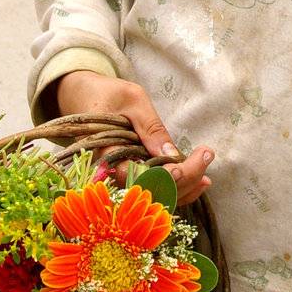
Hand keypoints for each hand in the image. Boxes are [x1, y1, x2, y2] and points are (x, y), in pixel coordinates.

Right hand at [54, 71, 213, 205]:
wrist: (84, 97)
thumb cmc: (106, 94)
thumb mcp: (132, 100)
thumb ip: (150, 127)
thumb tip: (172, 155)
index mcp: (107, 153)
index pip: (139, 178)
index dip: (166, 177)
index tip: (188, 163)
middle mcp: (112, 173)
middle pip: (152, 192)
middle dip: (184, 179)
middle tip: (207, 155)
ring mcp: (121, 178)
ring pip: (156, 196)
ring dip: (185, 188)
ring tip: (207, 172)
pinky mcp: (131, 176)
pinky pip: (155, 190)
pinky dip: (178, 188)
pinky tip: (200, 180)